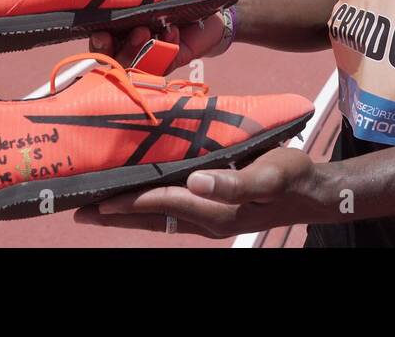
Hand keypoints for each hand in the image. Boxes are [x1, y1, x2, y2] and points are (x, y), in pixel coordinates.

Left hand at [73, 148, 328, 237]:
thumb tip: (196, 180)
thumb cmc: (292, 178)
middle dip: (116, 216)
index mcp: (216, 210)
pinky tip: (141, 201)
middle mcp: (206, 218)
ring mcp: (209, 216)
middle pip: (151, 218)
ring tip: (98, 211)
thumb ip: (235, 181)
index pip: (163, 203)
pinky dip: (150, 208)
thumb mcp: (269, 176)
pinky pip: (172, 212)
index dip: (131, 201)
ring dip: (128, 215)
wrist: (314, 191)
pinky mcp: (214, 209)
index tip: (99, 201)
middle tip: (80, 213)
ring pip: (158, 218)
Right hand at [88, 0, 227, 71]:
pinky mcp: (168, 59)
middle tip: (107, 34)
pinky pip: (157, 64)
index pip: (92, 24)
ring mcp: (147, 49)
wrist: (217, 1)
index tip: (92, 22)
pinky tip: (173, 33)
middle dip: (102, 46)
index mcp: (118, 11)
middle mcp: (127, 33)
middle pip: (102, 50)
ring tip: (145, 30)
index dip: (88, 26)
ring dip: (130, 47)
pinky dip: (163, 50)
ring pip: (125, 61)